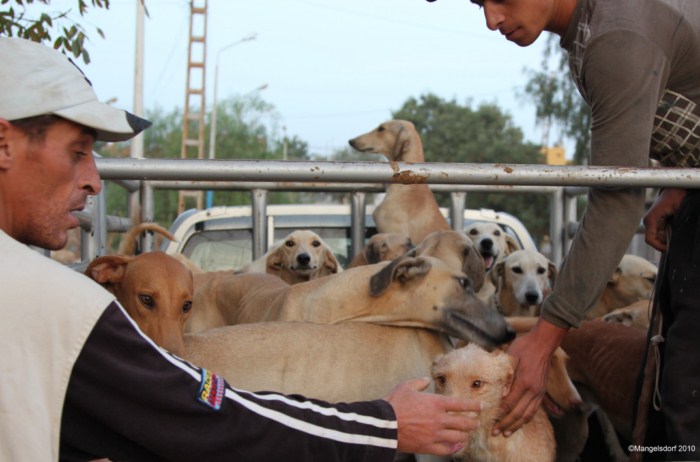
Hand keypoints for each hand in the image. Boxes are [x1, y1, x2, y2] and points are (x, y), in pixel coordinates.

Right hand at [384, 377, 480, 455]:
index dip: (474, 405)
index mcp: (435, 403)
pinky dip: (453, 448)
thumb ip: (419, 382)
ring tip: (467, 434)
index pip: (461, 404)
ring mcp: (434, 434)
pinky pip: (446, 450)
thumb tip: (426, 380)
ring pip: (458, 437)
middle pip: (464, 422)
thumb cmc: (394, 403)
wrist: (384, 424)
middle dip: (473, 422)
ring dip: (465, 435)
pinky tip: (455, 446)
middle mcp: (439, 419)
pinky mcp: (428, 446)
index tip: (481, 406)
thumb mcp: (406, 386)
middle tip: (476, 422)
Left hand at [493, 318, 566, 436]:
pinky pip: (534, 410)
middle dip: (506, 424)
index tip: (491, 421)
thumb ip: (505, 375)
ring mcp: (539, 392)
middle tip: (495, 432)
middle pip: (518, 413)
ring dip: (516, 425)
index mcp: (524, 381)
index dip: (500, 414)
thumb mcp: (510, 357)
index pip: (510, 403)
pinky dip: (526, 419)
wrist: (543, 343)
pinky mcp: (542, 391)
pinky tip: (519, 423)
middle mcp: (533, 390)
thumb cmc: (524, 346)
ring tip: (506, 433)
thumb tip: (500, 393)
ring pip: (528, 414)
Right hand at [643, 188, 685, 251]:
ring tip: (679, 231)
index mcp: (651, 219)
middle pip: (656, 241)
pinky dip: (670, 234)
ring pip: (659, 238)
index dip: (660, 247)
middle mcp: (649, 222)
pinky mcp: (656, 222)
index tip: (670, 249)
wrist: (676, 186)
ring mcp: (652, 222)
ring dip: (669, 238)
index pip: (650, 240)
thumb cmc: (677, 195)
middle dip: (667, 243)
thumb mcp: (679, 211)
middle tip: (679, 240)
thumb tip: (677, 240)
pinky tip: (676, 229)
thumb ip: (677, 226)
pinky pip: (662, 233)